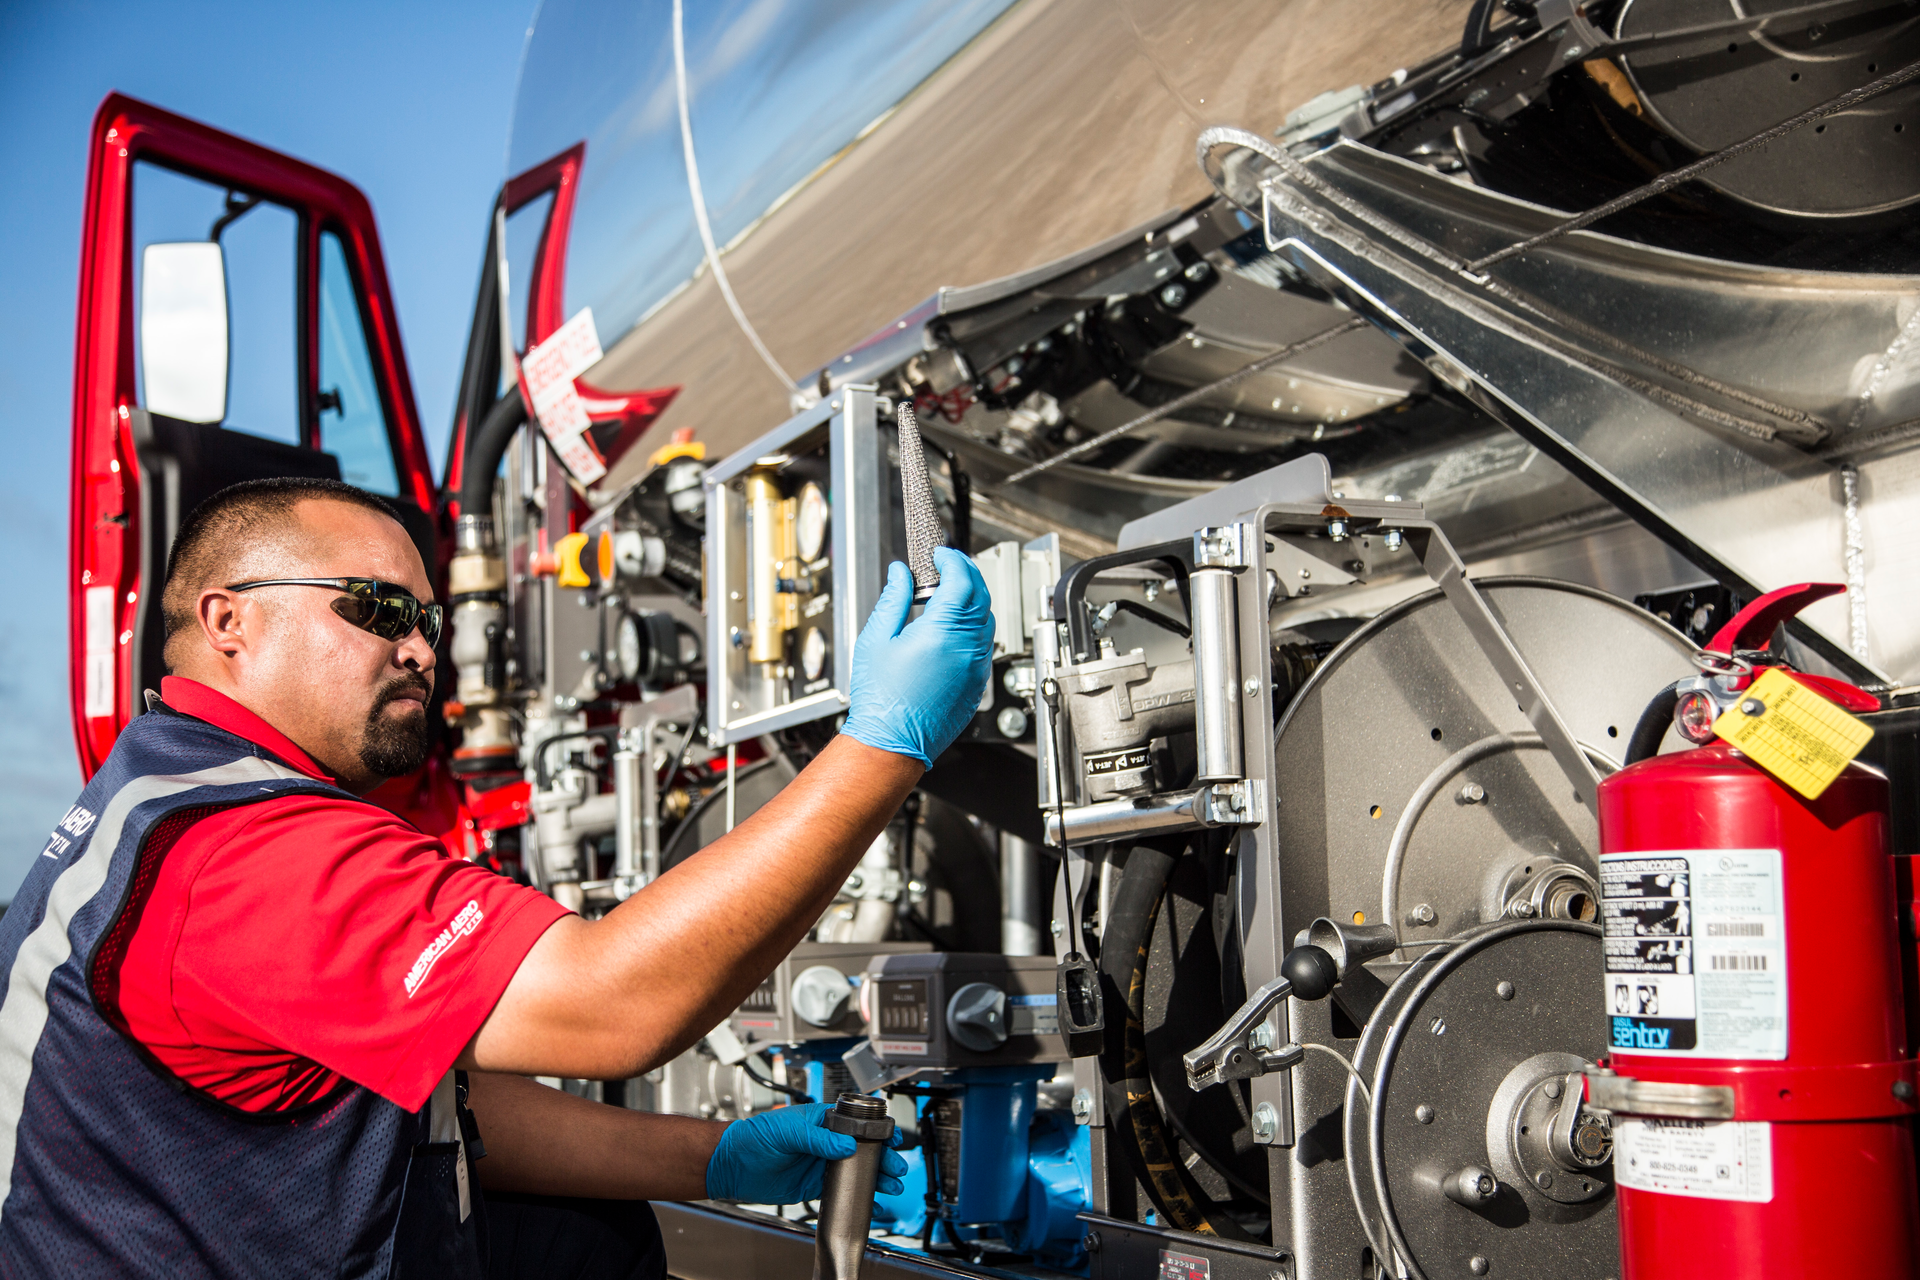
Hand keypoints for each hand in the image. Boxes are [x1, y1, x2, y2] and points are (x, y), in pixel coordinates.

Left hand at [705, 1103, 907, 1204]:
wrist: (731, 1164)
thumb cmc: (753, 1136)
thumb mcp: (787, 1130)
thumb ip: (818, 1138)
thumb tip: (847, 1145)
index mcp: (821, 1120)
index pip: (857, 1123)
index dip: (877, 1131)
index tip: (892, 1139)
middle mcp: (825, 1141)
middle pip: (863, 1149)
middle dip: (883, 1158)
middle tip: (896, 1167)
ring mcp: (820, 1164)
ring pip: (856, 1171)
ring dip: (875, 1178)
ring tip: (891, 1186)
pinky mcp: (813, 1185)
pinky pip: (840, 1191)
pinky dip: (857, 1198)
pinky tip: (870, 1204)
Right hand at [841, 547, 993, 767]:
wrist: (891, 741)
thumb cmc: (882, 700)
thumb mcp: (876, 639)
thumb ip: (894, 599)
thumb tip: (900, 573)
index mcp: (941, 633)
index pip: (962, 581)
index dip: (953, 560)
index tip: (941, 554)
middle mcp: (966, 649)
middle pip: (981, 595)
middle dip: (967, 573)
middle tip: (947, 564)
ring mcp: (976, 667)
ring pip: (988, 619)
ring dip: (973, 598)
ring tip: (949, 593)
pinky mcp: (977, 682)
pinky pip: (985, 643)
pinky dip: (975, 624)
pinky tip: (953, 625)